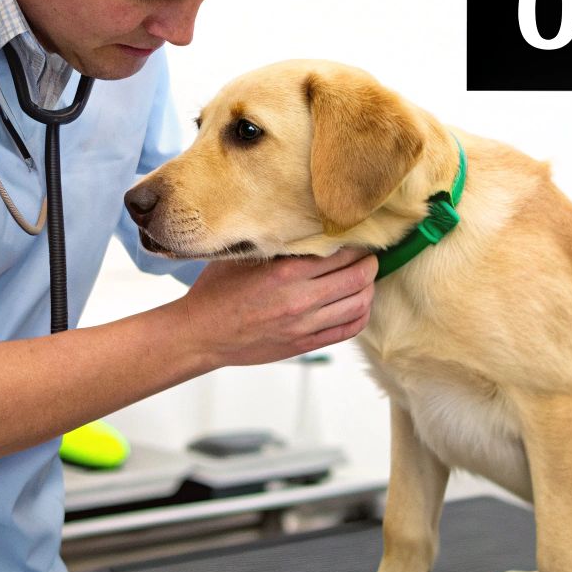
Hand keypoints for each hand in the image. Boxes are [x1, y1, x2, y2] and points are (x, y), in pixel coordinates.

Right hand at [170, 247, 376, 369]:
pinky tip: (358, 303)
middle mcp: (300, 299)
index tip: (358, 236)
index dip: (356, 242)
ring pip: (359, 304)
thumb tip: (311, 227)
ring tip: (365, 278)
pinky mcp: (305, 344)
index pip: (341, 252)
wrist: (201, 334)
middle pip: (359, 277)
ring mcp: (304, 325)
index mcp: (285, 272)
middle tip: (369, 255)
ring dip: (369, 288)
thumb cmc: (217, 291)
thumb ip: (278, 244)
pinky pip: (348, 329)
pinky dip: (361, 314)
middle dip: (370, 262)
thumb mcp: (243, 256)